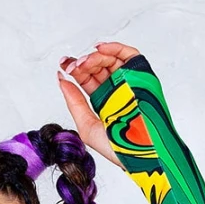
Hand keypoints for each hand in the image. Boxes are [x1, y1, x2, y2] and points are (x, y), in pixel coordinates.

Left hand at [56, 41, 138, 169]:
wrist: (140, 156)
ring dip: (96, 56)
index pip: (88, 78)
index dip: (75, 69)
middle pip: (98, 66)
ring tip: (86, 62)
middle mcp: (116, 89)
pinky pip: (129, 55)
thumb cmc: (119, 149)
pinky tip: (100, 49)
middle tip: (74, 66)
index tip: (64, 65)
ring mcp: (129, 82)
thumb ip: (74, 102)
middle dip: (84, 62)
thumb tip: (62, 80)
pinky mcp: (142, 76)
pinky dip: (115, 48)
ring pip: (111, 59)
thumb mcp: (87, 127)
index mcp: (103, 100)